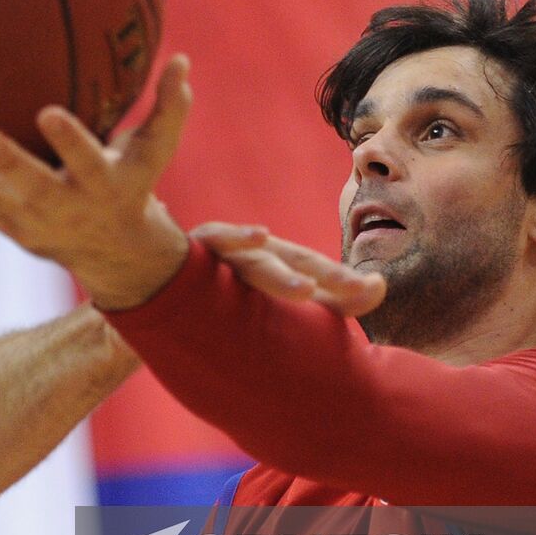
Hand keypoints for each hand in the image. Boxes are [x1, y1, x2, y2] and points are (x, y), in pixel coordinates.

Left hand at [0, 55, 192, 309]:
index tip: (49, 112)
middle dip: (8, 164)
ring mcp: (31, 219)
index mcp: (103, 186)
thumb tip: (183, 58)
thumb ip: (170, 109)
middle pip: (33, 185)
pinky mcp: (6, 224)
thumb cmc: (134, 185)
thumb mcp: (156, 153)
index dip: (69, 141)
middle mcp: (65, 206)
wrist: (114, 255)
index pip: (88, 161)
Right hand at [192, 222, 385, 315]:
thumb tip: (382, 287)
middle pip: (295, 262)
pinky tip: (260, 235)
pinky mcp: (195, 248)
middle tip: (357, 289)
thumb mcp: (273, 298)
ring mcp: (224, 250)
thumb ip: (328, 299)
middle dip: (326, 276)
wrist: (153, 283)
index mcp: (275, 264)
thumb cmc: (218, 292)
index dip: (341, 282)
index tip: (372, 291)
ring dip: (281, 274)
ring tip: (306, 288)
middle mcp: (254, 252)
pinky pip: (217, 240)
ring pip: (258, 262)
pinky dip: (237, 236)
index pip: (314, 273)